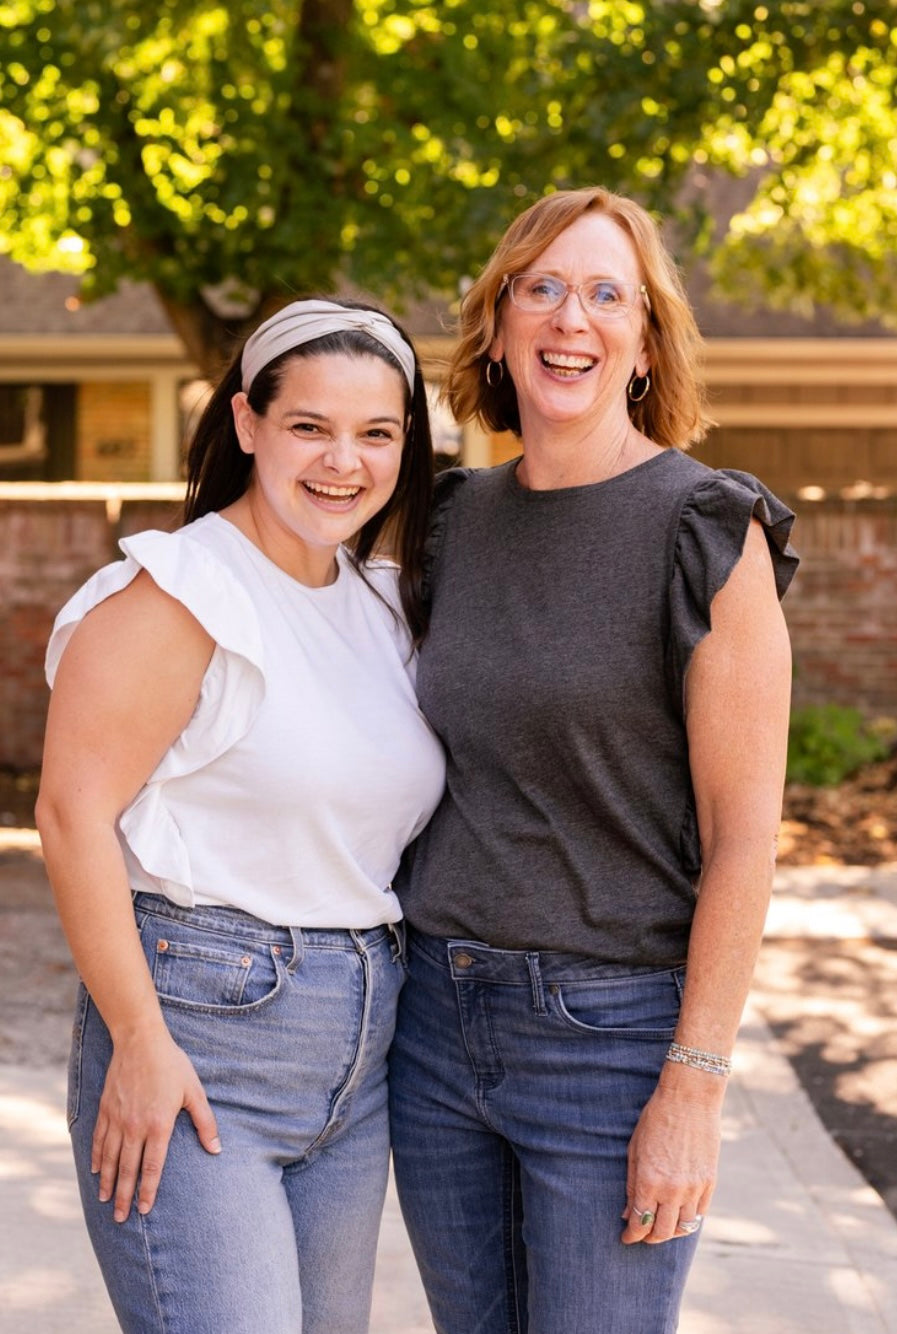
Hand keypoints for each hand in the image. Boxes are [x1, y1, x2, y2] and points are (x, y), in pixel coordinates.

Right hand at [92, 1027, 220, 1221]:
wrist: (141, 1041)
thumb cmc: (172, 1065)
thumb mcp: (194, 1091)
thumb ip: (205, 1122)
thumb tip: (216, 1149)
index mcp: (159, 1125)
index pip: (152, 1167)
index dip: (148, 1191)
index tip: (144, 1209)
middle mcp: (135, 1127)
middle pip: (128, 1169)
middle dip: (124, 1196)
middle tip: (120, 1218)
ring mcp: (117, 1119)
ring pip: (110, 1158)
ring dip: (108, 1182)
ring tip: (106, 1201)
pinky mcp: (106, 1109)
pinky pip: (99, 1139)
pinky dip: (97, 1157)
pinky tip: (96, 1171)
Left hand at [621, 1082, 720, 1244]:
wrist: (689, 1099)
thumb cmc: (655, 1119)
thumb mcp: (635, 1149)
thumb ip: (632, 1184)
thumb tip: (628, 1214)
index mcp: (650, 1181)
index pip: (640, 1223)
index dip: (631, 1236)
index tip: (626, 1238)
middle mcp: (673, 1190)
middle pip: (662, 1232)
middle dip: (649, 1238)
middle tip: (642, 1235)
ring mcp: (694, 1188)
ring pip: (684, 1228)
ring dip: (671, 1232)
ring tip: (661, 1227)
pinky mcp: (710, 1182)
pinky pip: (700, 1213)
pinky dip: (689, 1219)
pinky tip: (679, 1214)